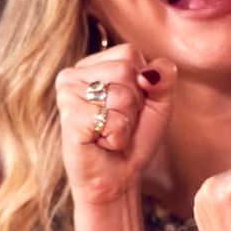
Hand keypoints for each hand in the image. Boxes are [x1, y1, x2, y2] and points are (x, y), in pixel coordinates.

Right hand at [55, 45, 175, 207]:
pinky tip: (101, 142)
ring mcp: (67, 95)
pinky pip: (110, 120)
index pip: (129, 54)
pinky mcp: (68, 118)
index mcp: (93, 64)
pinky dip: (116, 137)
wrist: (118, 177)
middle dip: (133, 105)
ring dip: (125, 122)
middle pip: (125, 71)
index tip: (129, 106)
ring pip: (119, 95)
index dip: (141, 85)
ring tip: (109, 133)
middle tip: (117, 122)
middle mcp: (73, 74)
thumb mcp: (159, 103)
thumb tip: (149, 73)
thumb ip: (164, 77)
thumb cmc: (134, 138)